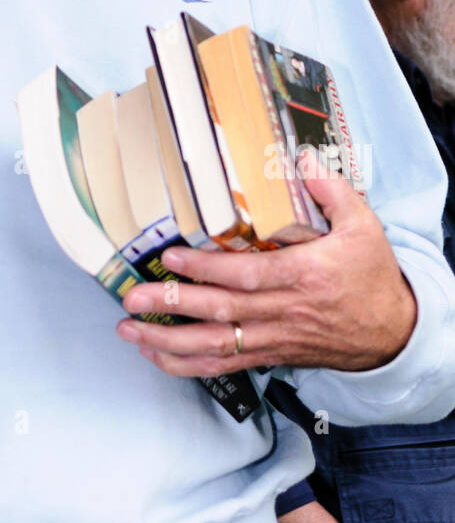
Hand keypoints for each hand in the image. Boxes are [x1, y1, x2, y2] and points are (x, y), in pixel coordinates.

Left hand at [116, 152, 416, 376]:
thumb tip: (303, 158)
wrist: (392, 332)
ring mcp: (274, 337)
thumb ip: (331, 190)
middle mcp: (284, 311)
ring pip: (217, 345)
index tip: (171, 258)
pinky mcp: (270, 354)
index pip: (247, 276)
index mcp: (304, 276)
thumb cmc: (372, 276)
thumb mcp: (363, 225)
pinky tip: (157, 356)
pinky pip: (226, 365)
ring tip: (130, 330)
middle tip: (134, 297)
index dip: (206, 269)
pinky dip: (189, 365)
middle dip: (174, 305)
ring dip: (169, 341)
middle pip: (222, 313)